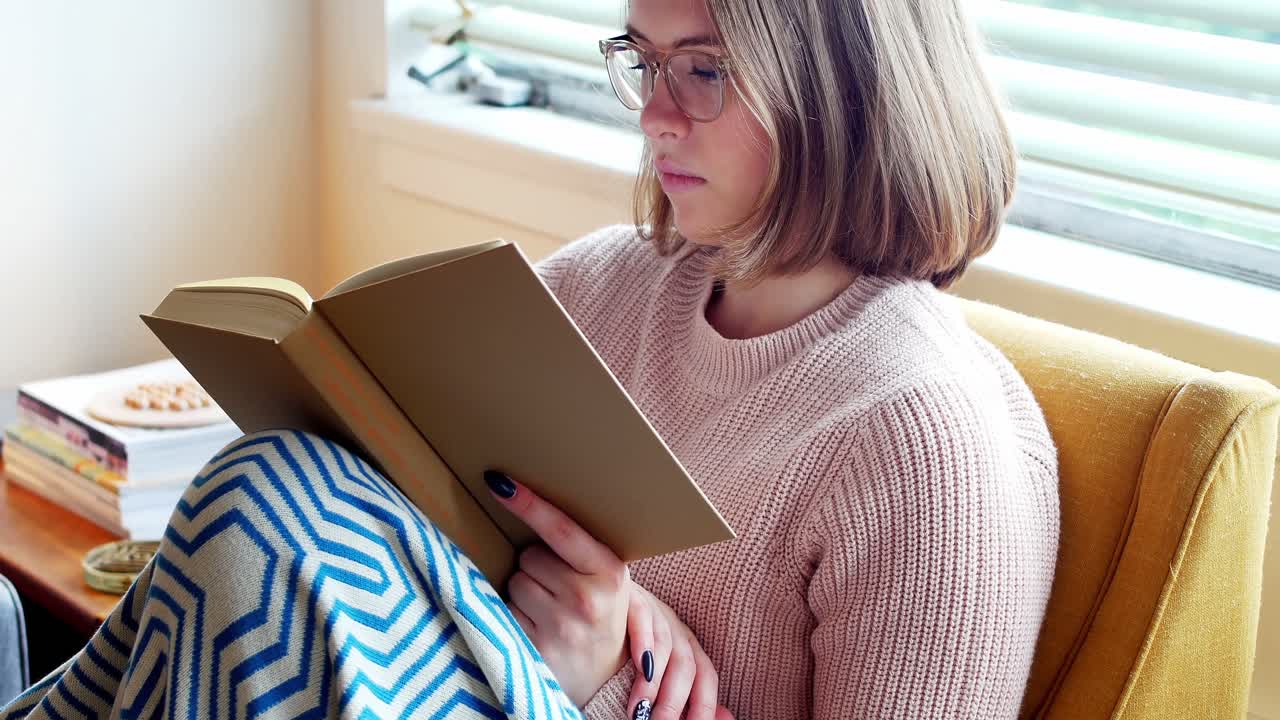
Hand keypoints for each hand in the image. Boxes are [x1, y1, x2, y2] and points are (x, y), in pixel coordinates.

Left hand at [484, 470, 633, 706]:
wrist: (606, 678)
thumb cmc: (599, 614)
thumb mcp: (606, 579)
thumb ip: (580, 549)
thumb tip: (524, 499)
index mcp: (608, 572)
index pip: (561, 529)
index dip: (529, 504)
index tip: (501, 483)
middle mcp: (586, 599)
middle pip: (531, 556)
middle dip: (536, 565)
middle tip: (557, 586)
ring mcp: (561, 626)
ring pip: (516, 581)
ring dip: (524, 590)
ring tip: (548, 608)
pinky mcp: (536, 648)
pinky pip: (505, 610)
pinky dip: (513, 614)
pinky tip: (535, 626)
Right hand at [626, 584, 724, 719]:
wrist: (593, 594)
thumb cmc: (618, 645)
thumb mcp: (649, 672)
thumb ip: (675, 696)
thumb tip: (724, 717)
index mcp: (686, 647)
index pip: (706, 678)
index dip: (704, 707)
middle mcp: (675, 629)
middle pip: (687, 667)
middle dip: (674, 705)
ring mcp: (654, 611)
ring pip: (666, 648)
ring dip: (652, 686)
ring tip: (638, 711)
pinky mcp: (631, 596)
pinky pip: (642, 617)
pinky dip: (644, 641)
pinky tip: (640, 666)